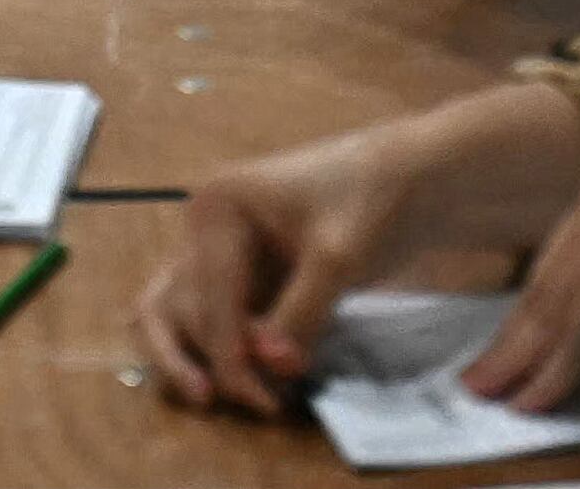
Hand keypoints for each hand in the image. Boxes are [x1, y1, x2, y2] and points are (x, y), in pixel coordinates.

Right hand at [135, 126, 425, 414]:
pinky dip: (216, 345)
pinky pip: (210, 312)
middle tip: (260, 403)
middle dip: (216, 360)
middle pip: (184, 308)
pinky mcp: (239, 269)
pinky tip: (242, 377)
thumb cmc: (370, 202)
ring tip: (206, 398)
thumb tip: (272, 366)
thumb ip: (302, 312)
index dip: (230, 358)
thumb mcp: (340, 256)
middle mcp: (205, 226)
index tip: (266, 402)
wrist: (403, 176)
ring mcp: (218, 247)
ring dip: (184, 354)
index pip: (208, 300)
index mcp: (219, 208)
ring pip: (176, 309)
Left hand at [461, 169, 579, 410]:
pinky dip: (553, 378)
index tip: (496, 347)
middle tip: (480, 380)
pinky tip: (533, 399)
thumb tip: (553, 323)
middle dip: (511, 346)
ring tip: (499, 395)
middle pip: (546, 292)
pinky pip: (578, 343)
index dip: (522, 314)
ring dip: (524, 368)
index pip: (553, 265)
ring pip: (556, 320)